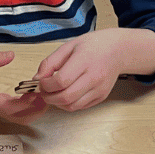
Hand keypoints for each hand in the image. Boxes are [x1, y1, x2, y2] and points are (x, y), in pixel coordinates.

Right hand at [0, 51, 47, 124]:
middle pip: (21, 117)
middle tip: (48, 94)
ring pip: (20, 118)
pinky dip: (29, 109)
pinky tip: (35, 96)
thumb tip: (11, 54)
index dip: (27, 103)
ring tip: (44, 95)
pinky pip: (17, 114)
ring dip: (34, 111)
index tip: (37, 93)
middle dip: (36, 109)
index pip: (11, 107)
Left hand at [33, 28, 154, 110]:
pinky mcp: (101, 97)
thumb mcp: (68, 46)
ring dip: (57, 103)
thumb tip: (37, 78)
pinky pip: (80, 107)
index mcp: (84, 61)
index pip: (61, 81)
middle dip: (49, 97)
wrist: (118, 51)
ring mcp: (99, 89)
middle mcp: (94, 77)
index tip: (41, 81)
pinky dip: (68, 104)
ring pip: (72, 106)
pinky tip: (65, 94)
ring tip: (53, 93)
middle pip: (65, 97)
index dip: (46, 84)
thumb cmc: (93, 46)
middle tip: (44, 90)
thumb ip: (50, 62)